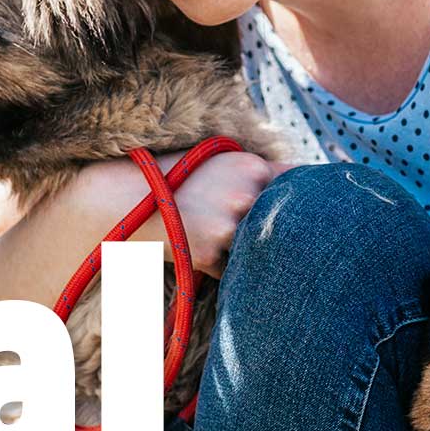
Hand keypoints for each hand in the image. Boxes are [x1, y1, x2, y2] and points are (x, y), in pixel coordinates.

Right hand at [78, 151, 287, 276]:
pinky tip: (197, 247)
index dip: (304, 200)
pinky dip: (221, 265)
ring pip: (257, 249)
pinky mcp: (207, 253)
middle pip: (281, 222)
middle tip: (248, 229)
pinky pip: (231, 270)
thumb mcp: (218, 161)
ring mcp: (228, 227)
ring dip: (245, 250)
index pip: (298, 187)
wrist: (122, 197)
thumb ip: (256, 176)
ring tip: (213, 234)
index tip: (307, 208)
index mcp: (252, 167)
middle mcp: (245, 195)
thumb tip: (302, 189)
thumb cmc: (173, 176)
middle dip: (271, 229)